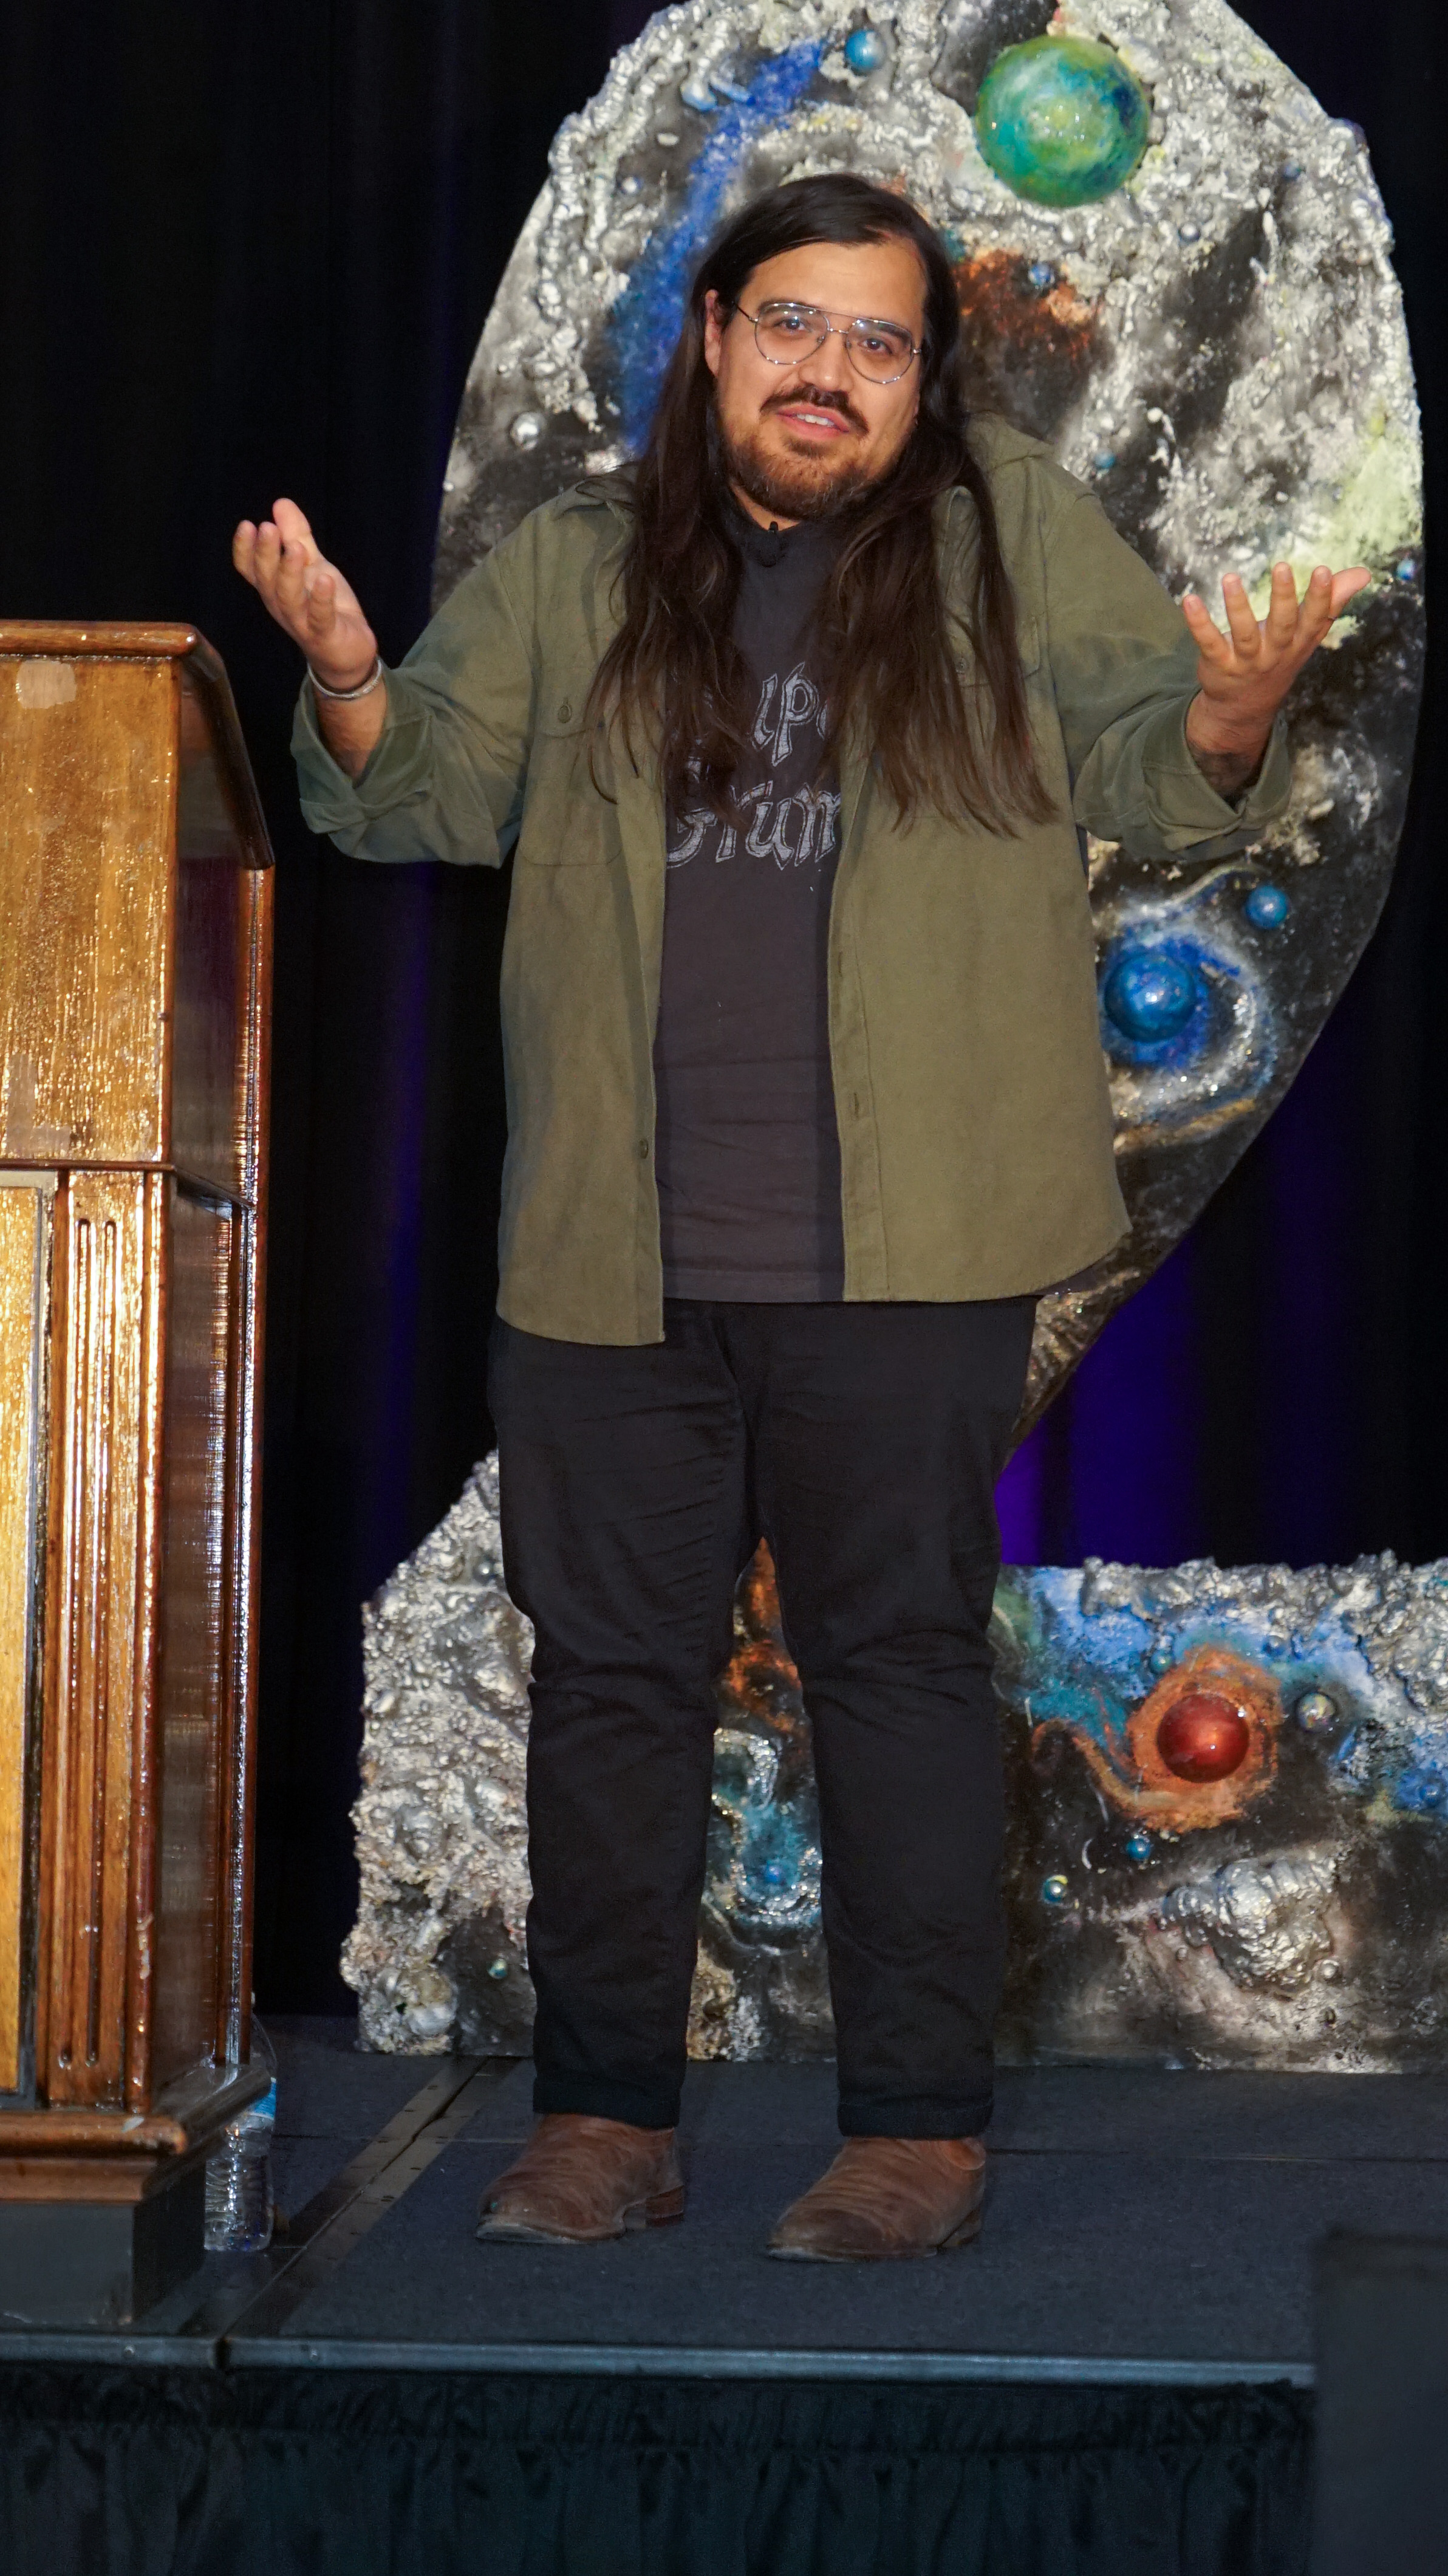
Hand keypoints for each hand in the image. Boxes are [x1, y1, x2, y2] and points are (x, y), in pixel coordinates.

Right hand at [232, 498, 378, 690]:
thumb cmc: (325, 607)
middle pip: (266, 580)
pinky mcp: (324, 636)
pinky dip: (321, 599)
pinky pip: (319, 618)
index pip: (250, 569)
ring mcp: (301, 623)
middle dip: (266, 554)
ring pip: (288, 599)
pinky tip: (325, 578)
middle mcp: (281, 606)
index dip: (245, 549)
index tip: (247, 524)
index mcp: (274, 588)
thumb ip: (297, 535)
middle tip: (268, 528)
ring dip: (289, 573)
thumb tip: (280, 502)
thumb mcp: (313, 565)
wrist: (349, 654)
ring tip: (295, 548)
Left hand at [1183, 560, 1369, 760]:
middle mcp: (1275, 653)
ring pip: (1244, 634)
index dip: (1321, 598)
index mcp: (1299, 642)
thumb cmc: (1280, 656)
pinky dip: (1198, 623)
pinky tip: (1189, 600)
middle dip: (1283, 598)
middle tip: (1282, 566)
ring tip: (1231, 577)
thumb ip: (1332, 602)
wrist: (1245, 707)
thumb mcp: (1307, 633)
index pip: (1315, 619)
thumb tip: (1364, 573)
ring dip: (1237, 606)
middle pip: (1282, 626)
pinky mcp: (1218, 665)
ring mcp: (1246, 661)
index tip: (1324, 571)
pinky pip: (1208, 643)